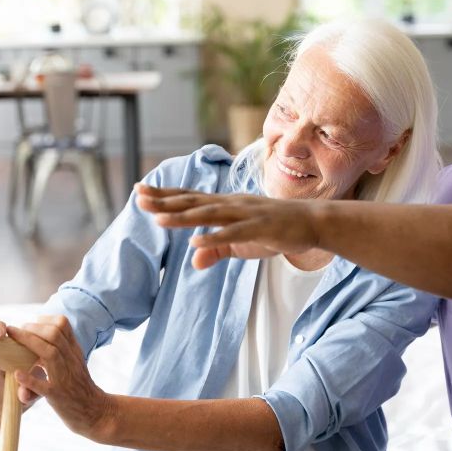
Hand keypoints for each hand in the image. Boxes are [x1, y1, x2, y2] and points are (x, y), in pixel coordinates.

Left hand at [8, 315, 111, 439]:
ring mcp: (65, 378)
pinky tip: (17, 374)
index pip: (63, 324)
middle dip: (32, 328)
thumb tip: (44, 331)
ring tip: (12, 341)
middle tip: (16, 331)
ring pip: (50, 353)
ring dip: (28, 343)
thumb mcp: (76, 362)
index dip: (44, 319)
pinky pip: (43, 386)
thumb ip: (64, 348)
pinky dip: (29, 379)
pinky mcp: (58, 396)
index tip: (31, 323)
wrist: (94, 411)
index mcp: (74, 351)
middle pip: (54, 334)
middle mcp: (71, 361)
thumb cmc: (80, 387)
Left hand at [134, 183, 323, 268]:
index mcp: (226, 205)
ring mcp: (246, 214)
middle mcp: (232, 204)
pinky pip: (235, 232)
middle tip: (138, 197)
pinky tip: (197, 242)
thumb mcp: (241, 243)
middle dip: (166, 201)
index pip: (190, 199)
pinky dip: (216, 236)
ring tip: (159, 219)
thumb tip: (193, 259)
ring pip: (210, 215)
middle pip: (194, 202)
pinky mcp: (261, 227)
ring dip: (184, 217)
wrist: (313, 222)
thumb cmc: (275, 230)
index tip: (139, 191)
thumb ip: (217, 249)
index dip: (165, 195)